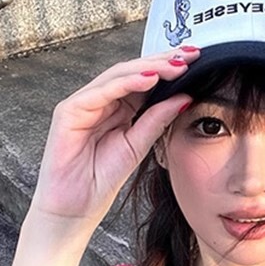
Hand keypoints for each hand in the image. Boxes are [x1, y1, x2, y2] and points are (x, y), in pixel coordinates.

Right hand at [29, 48, 199, 229]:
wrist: (74, 209)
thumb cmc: (98, 182)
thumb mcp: (137, 147)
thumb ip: (156, 121)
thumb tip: (183, 98)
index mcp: (116, 110)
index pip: (143, 82)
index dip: (168, 71)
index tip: (195, 63)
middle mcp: (99, 102)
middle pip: (132, 73)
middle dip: (162, 62)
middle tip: (190, 56)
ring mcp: (82, 104)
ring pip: (117, 76)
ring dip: (148, 68)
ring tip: (174, 65)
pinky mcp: (68, 111)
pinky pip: (101, 91)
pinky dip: (126, 83)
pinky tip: (149, 78)